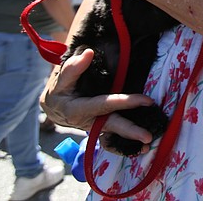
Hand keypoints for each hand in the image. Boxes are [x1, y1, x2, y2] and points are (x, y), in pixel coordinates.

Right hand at [41, 48, 156, 153]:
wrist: (54, 107)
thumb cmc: (59, 91)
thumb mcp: (61, 80)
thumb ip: (73, 68)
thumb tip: (89, 53)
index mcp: (78, 110)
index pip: (105, 105)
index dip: (126, 102)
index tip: (146, 101)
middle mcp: (88, 122)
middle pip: (111, 126)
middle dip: (130, 132)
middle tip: (148, 138)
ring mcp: (95, 129)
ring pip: (113, 136)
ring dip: (130, 142)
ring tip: (148, 146)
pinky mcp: (100, 131)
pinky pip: (112, 139)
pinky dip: (124, 145)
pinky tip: (140, 149)